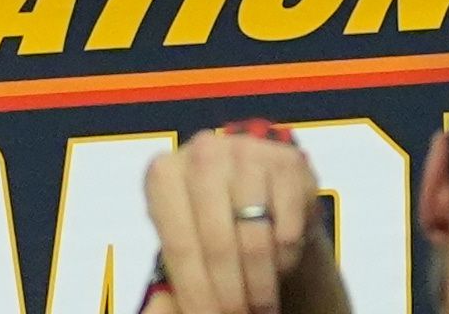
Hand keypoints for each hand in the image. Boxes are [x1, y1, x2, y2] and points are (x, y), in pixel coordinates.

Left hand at [143, 128, 332, 313]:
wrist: (263, 197)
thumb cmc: (214, 228)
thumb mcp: (186, 246)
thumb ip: (173, 281)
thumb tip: (159, 310)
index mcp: (164, 175)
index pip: (179, 246)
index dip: (195, 293)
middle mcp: (202, 153)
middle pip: (218, 244)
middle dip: (231, 295)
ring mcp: (247, 151)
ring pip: (255, 238)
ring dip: (260, 283)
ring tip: (261, 304)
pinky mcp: (287, 162)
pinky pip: (288, 229)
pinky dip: (285, 258)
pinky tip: (278, 263)